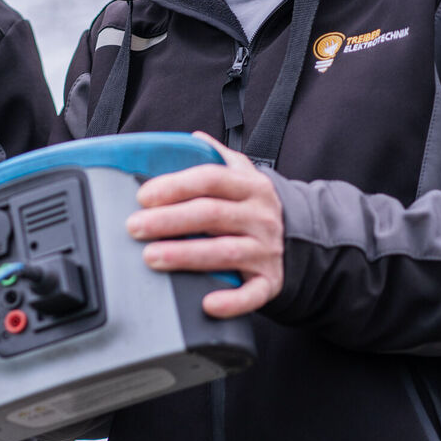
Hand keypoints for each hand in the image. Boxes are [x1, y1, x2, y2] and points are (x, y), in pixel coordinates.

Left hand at [126, 132, 284, 317]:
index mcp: (251, 187)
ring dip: (186, 255)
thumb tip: (193, 137)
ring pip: (225, 252)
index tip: (143, 196)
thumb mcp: (245, 176)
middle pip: (211, 214)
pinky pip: (252, 294)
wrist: (305, 239)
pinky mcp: (270, 281)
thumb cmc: (255, 207)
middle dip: (169, 220)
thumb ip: (219, 156)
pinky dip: (231, 301)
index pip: (211, 179)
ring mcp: (266, 250)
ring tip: (152, 257)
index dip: (176, 185)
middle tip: (135, 227)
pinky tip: (206, 303)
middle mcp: (260, 217)